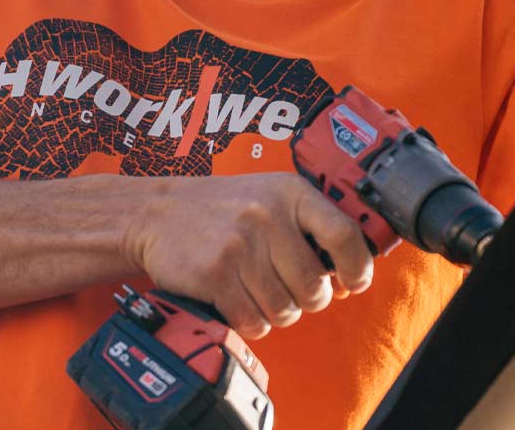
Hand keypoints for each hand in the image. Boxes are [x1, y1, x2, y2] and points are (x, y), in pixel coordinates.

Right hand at [123, 173, 372, 339]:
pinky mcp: (215, 274)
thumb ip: (311, 225)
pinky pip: (253, 322)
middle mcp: (267, 215)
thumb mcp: (270, 196)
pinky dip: (249, 320)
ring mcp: (240, 245)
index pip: (344, 235)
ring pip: (285, 310)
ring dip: (275, 311)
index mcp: (290, 193)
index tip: (351, 282)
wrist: (157, 212)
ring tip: (256, 289)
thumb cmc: (224, 208)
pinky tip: (236, 298)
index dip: (357, 268)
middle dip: (305, 298)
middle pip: (314, 287)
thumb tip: (349, 276)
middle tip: (285, 286)